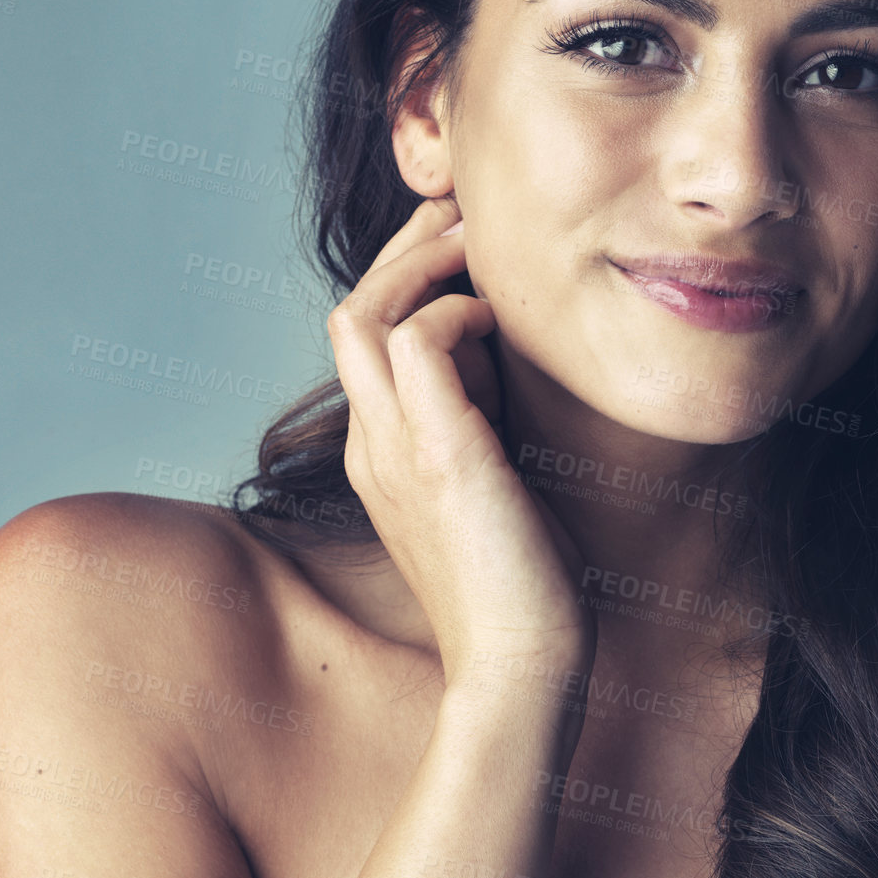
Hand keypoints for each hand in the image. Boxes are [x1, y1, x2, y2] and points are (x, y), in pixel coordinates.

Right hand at [325, 198, 593, 685]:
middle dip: (404, 250)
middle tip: (460, 212)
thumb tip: (501, 348)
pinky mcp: (437, 456)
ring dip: (419, 263)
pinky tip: (496, 320)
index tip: (460, 244)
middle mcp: (371, 444)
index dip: (406, 279)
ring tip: (472, 238)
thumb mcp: (493, 478)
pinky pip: (416, 343)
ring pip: (363, 314)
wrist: (524, 665)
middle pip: (352, 311)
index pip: (366, 339)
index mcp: (381, 451)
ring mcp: (392, 450)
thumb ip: (482, 417)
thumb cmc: (525, 578)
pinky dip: (452, 311)